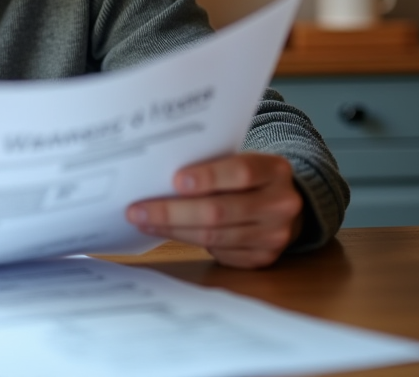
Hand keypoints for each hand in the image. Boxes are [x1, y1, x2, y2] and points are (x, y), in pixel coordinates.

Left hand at [125, 152, 303, 268]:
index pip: (241, 172)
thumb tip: (159, 176)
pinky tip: (165, 232)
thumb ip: (211, 166)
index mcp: (275, 170)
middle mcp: (281, 204)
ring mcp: (274, 235)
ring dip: (172, 230)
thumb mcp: (239, 161)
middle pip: (220, 211)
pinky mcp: (262, 258)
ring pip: (214, 236)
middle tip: (137, 211)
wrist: (281, 204)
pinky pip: (218, 252)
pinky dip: (187, 242)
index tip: (174, 181)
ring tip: (143, 222)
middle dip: (172, 212)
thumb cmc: (246, 178)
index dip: (207, 177)